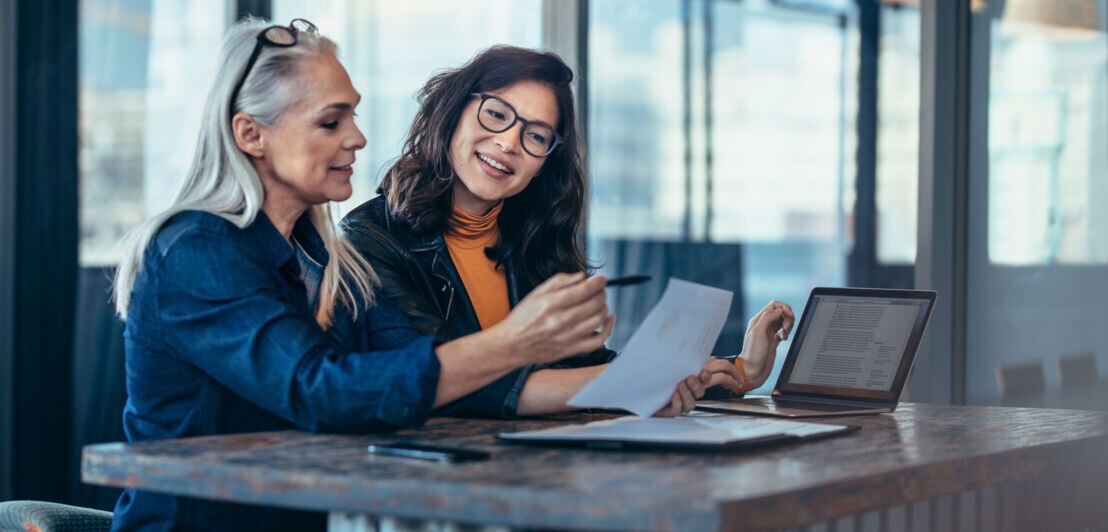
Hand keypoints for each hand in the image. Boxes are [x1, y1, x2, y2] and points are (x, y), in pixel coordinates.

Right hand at [488, 272, 614, 365]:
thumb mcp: (536, 293)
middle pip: (594, 304)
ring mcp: (568, 337)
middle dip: (601, 293)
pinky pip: (598, 340)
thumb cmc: (522, 319)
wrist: (511, 345)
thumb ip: (560, 281)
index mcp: (551, 304)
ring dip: (604, 307)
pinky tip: (608, 320)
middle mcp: (561, 321)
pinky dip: (608, 329)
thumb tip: (581, 277)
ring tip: (600, 303)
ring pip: (598, 319)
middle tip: (599, 290)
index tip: (602, 279)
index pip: (583, 290)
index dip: (597, 283)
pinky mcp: (571, 350)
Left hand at [653, 359, 742, 416]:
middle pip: (703, 390)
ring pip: (692, 401)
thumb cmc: (657, 373)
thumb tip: (698, 353)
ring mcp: (682, 400)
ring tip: (680, 385)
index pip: (718, 376)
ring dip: (688, 392)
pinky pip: (679, 409)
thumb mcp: (674, 361)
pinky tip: (673, 395)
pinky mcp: (672, 409)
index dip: (729, 377)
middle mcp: (691, 389)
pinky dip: (678, 402)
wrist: (639, 388)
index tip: (727, 379)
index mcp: (695, 376)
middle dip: (700, 383)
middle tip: (693, 376)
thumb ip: (689, 357)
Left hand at [736, 300, 795, 387]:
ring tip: (784, 334)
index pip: (774, 305)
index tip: (789, 317)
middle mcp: (763, 325)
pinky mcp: (773, 341)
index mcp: (758, 320)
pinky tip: (783, 339)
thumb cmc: (753, 355)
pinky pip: (783, 331)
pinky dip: (786, 333)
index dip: (784, 308)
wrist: (752, 371)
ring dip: (788, 325)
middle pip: (780, 311)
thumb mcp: (759, 333)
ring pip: (783, 320)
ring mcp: (769, 333)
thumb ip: (768, 318)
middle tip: (786, 328)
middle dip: (788, 317)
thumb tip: (780, 310)